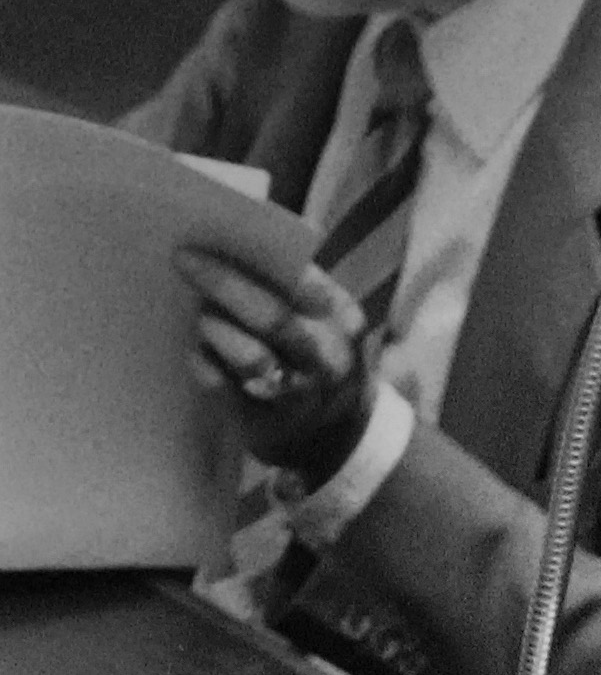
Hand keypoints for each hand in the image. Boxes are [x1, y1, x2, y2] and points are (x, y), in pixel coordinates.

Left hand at [174, 229, 377, 480]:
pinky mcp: (265, 422)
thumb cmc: (316, 359)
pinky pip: (223, 385)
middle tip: (183, 258)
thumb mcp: (324, 320)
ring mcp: (299, 395)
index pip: (302, 282)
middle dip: (223, 284)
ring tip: (200, 314)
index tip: (212, 236)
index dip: (257, 260)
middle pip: (273, 317)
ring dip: (214, 327)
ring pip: (251, 356)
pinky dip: (203, 361)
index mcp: (343, 321)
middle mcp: (328, 360)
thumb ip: (291, 287)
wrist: (335, 437)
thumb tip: (225, 243)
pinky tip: (197, 350)